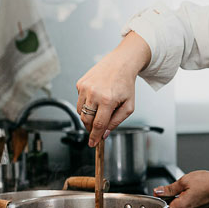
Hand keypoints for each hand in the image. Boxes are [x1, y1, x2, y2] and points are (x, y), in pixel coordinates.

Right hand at [75, 32, 150, 146]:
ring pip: (80, 112)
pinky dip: (86, 104)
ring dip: (88, 117)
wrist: (120, 64)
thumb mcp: (129, 106)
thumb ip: (117, 121)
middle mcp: (93, 93)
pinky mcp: (80, 83)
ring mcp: (85, 88)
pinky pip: (79, 101)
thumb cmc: (126, 84)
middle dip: (91, 128)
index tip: (92, 144)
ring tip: (99, 111)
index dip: (95, 137)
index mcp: (107, 100)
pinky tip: (96, 98)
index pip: (98, 125)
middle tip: (96, 130)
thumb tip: (105, 133)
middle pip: (86, 120)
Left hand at [154, 171, 208, 207]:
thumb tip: (158, 192)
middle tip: (169, 189)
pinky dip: (183, 201)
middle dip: (166, 201)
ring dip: (175, 200)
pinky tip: (187, 192)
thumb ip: (169, 188)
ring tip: (180, 189)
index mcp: (180, 207)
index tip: (159, 195)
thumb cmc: (207, 183)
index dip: (158, 204)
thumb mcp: (184, 181)